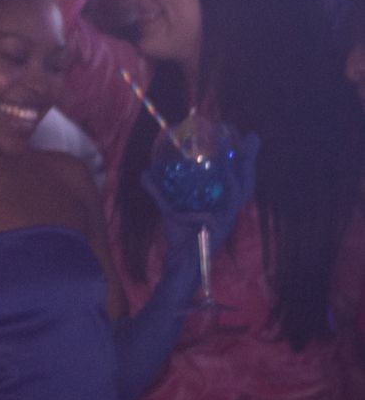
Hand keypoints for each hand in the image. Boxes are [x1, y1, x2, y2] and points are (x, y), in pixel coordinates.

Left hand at [148, 130, 258, 252]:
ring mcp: (227, 220)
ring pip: (240, 193)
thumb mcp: (168, 208)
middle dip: (250, 159)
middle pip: (246, 180)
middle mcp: (229, 209)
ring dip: (238, 172)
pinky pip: (219, 213)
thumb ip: (158, 190)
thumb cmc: (180, 236)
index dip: (242, 158)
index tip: (244, 136)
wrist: (180, 263)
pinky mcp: (219, 231)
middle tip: (253, 137)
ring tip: (235, 153)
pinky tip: (216, 187)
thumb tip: (145, 171)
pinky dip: (214, 202)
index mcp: (222, 202)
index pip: (237, 177)